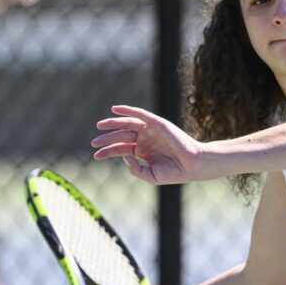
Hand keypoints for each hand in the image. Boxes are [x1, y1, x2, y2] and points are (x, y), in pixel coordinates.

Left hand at [91, 106, 212, 184]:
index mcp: (142, 152)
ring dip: (113, 123)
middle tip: (94, 143)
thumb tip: (123, 155)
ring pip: (127, 124)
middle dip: (106, 139)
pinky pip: (140, 114)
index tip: (96, 156)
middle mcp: (144, 140)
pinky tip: (114, 109)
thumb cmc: (174, 172)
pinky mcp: (157, 123)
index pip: (120, 149)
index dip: (107, 152)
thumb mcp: (150, 175)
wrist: (191, 165)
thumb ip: (135, 169)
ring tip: (100, 126)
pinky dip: (127, 110)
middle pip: (121, 137)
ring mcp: (150, 131)